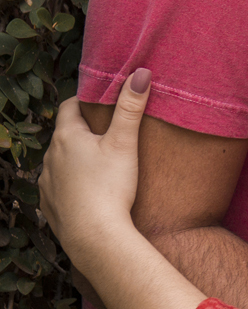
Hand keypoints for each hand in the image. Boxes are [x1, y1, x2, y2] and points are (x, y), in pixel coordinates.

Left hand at [39, 69, 150, 255]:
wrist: (94, 235)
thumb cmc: (110, 187)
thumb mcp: (125, 143)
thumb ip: (131, 107)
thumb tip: (140, 72)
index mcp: (66, 137)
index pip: (69, 106)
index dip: (85, 101)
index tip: (101, 101)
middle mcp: (50, 157)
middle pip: (65, 134)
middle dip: (84, 131)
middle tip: (108, 133)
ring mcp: (47, 183)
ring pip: (60, 161)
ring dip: (76, 159)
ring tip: (100, 165)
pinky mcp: (49, 205)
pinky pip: (58, 187)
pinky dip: (71, 184)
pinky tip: (89, 191)